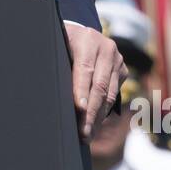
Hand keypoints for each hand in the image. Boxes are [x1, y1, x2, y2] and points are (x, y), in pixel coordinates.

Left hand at [64, 22, 126, 140]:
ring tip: (88, 135)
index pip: (85, 69)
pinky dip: (104, 112)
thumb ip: (56, 64)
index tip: (78, 109)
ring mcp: (118, 59)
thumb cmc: (62, 43)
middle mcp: (106, 48)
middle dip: (90, 112)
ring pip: (110, 94)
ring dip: (98, 117)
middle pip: (100, 86)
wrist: (82, 34)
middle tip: (83, 133)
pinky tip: (94, 124)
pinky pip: (115, 95)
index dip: (81, 90)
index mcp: (87, 40)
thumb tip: (47, 90)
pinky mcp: (123, 70)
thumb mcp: (56, 46)